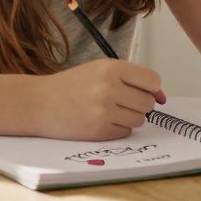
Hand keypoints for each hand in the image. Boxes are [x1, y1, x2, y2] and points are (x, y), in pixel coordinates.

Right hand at [36, 58, 166, 139]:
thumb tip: (161, 97)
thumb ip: (131, 78)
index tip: (142, 90)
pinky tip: (101, 120)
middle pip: (148, 103)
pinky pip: (125, 132)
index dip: (150, 87)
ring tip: (109, 110)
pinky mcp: (98, 131)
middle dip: (139, 103)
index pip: (152, 81)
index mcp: (112, 68)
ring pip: (140, 119)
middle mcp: (109, 89)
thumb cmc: (72, 84)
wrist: (39, 103)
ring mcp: (103, 111)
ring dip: (130, 117)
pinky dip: (118, 128)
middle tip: (121, 100)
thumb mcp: (100, 69)